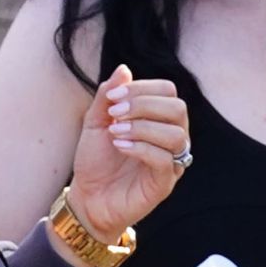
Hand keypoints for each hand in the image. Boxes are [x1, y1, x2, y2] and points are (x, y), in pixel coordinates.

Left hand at [67, 65, 189, 243]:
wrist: (87, 198)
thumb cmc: (95, 160)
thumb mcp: (95, 122)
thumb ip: (108, 95)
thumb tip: (124, 69)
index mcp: (158, 119)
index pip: (167, 91)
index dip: (141, 89)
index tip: (112, 99)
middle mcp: (170, 138)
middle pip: (177, 108)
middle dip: (144, 105)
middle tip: (115, 114)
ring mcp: (171, 162)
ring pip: (176, 134)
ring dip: (142, 127)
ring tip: (115, 132)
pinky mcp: (164, 184)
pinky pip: (166, 160)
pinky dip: (141, 148)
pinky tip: (120, 146)